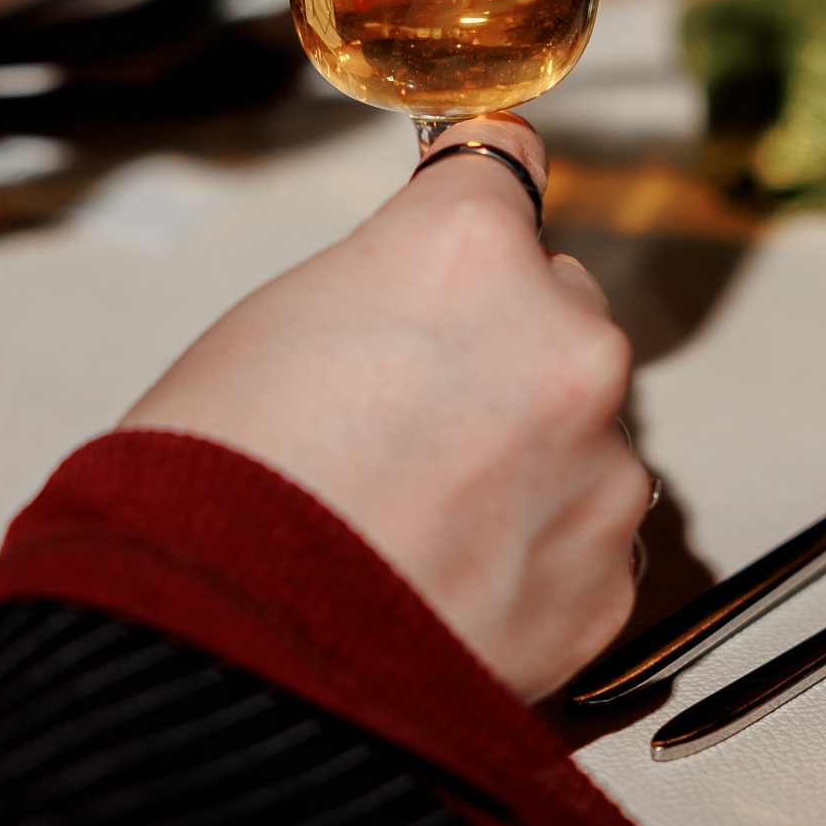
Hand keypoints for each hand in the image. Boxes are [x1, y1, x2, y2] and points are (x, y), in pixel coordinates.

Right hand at [122, 118, 645, 701]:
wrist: (227, 657)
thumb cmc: (216, 487)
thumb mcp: (273, 323)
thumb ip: (384, 286)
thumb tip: (420, 298)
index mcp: (470, 252)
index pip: (504, 168)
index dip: (472, 213)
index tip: (474, 223)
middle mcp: (565, 342)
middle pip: (560, 308)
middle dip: (505, 348)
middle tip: (410, 414)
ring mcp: (600, 468)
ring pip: (581, 434)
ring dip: (527, 460)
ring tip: (417, 520)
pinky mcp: (609, 581)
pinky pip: (582, 543)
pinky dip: (532, 557)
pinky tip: (445, 581)